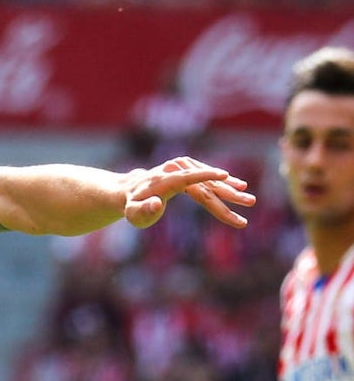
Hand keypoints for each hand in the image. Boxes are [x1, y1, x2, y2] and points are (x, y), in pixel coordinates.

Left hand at [123, 157, 254, 229]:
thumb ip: (143, 210)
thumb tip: (156, 205)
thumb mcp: (134, 213)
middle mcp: (176, 169)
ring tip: (249, 199)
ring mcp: (183, 167)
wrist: (130, 191)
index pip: (188, 178)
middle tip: (249, 202)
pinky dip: (222, 183)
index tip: (225, 175)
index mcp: (165, 179)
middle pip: (205, 183)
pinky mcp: (188, 169)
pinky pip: (207, 178)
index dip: (206, 176)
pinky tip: (238, 186)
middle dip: (228, 195)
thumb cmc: (132, 206)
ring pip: (209, 181)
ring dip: (230, 190)